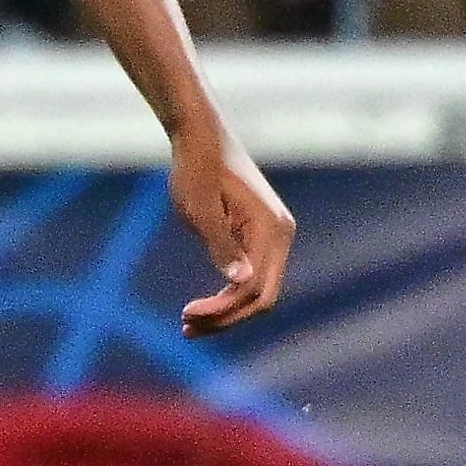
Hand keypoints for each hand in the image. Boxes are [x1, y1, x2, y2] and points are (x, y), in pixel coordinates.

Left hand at [169, 125, 292, 335]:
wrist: (200, 135)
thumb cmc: (196, 168)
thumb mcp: (199, 210)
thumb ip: (220, 245)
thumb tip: (241, 282)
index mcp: (271, 229)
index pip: (255, 289)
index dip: (223, 311)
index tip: (185, 315)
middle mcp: (281, 234)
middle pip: (261, 297)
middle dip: (226, 318)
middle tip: (185, 330)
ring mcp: (274, 235)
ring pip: (257, 289)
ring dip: (226, 310)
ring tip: (189, 323)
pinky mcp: (260, 235)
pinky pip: (252, 275)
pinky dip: (228, 293)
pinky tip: (203, 304)